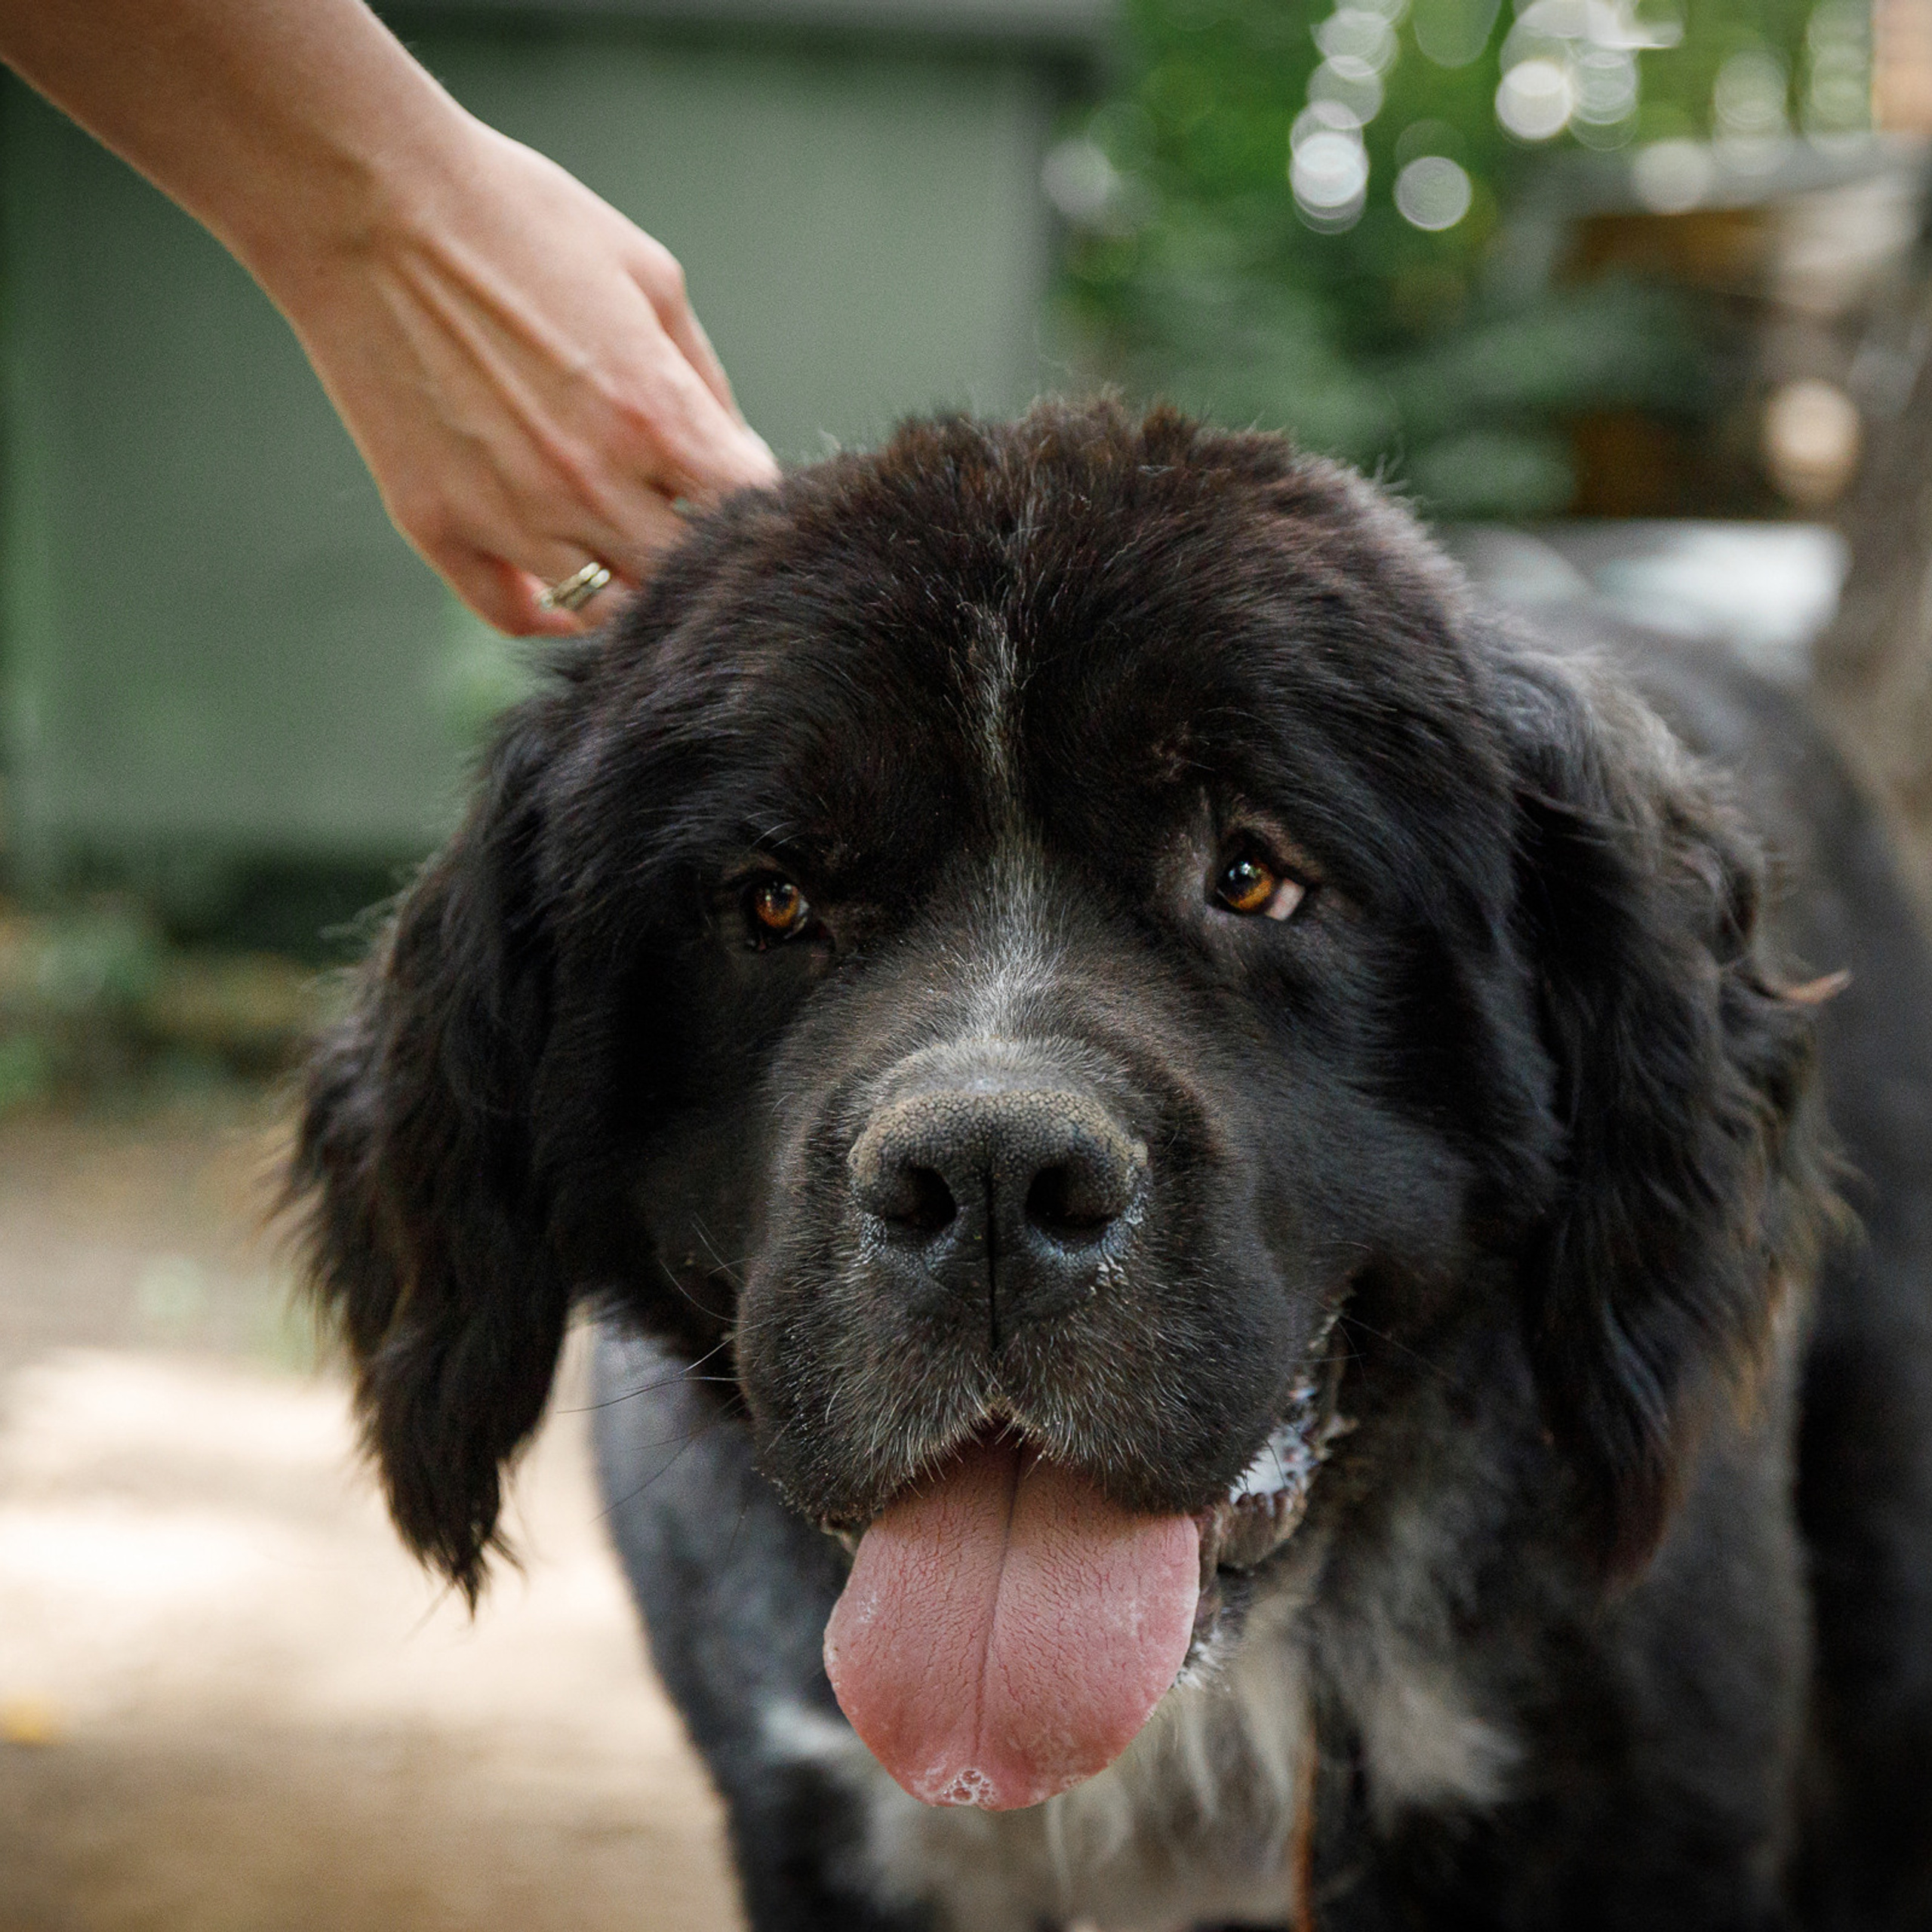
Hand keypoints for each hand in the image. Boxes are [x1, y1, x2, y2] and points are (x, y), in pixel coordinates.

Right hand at [270, 117, 778, 633]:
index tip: (729, 482)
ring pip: (606, 611)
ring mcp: (510, 515)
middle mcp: (589, 482)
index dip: (754, 504)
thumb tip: (738, 456)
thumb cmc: (517, 220)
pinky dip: (547, 611)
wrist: (368, 200)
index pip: (747, 512)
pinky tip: (558, 581)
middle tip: (677, 518)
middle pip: (682, 577)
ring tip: (621, 543)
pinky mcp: (437, 525)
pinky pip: (513, 613)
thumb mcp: (650, 275)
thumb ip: (706, 380)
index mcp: (655, 416)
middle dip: (696, 554)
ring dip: (627, 586)